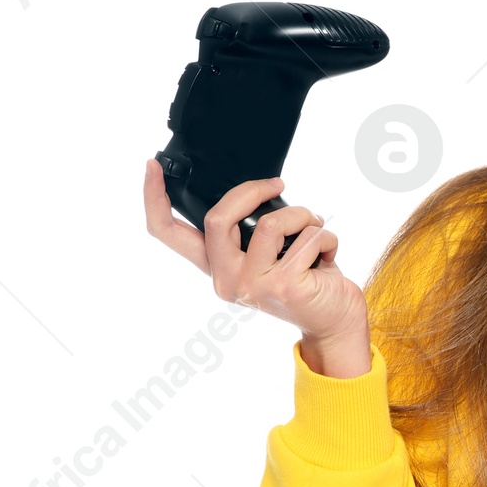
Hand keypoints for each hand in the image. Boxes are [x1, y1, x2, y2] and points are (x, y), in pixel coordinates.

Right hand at [143, 160, 372, 377]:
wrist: (334, 321)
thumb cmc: (305, 281)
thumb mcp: (267, 255)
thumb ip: (250, 231)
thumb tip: (253, 191)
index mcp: (216, 266)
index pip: (168, 232)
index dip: (153, 197)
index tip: (152, 165)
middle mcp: (226, 279)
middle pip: (217, 218)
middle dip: (252, 190)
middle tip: (278, 185)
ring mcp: (252, 286)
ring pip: (270, 223)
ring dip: (302, 215)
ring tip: (314, 227)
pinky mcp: (284, 286)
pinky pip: (306, 238)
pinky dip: (325, 237)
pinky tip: (328, 253)